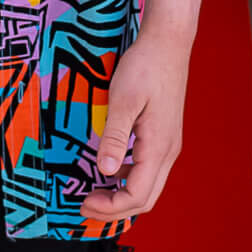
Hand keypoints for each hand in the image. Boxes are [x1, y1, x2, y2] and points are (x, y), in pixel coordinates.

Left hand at [79, 25, 192, 223]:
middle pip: (145, 198)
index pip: (136, 195)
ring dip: (121, 195)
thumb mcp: (123, 100)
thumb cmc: (145, 66)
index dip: (109, 207)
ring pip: (148, 185)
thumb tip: (105, 171)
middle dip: (115, 209)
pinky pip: (147, 169)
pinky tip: (109, 167)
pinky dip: (127, 177)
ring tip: (94, 191)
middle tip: (85, 206)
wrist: (168, 42)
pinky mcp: (163, 134)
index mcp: (159, 147)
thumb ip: (114, 137)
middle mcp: (168, 151)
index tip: (83, 202)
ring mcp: (168, 143)